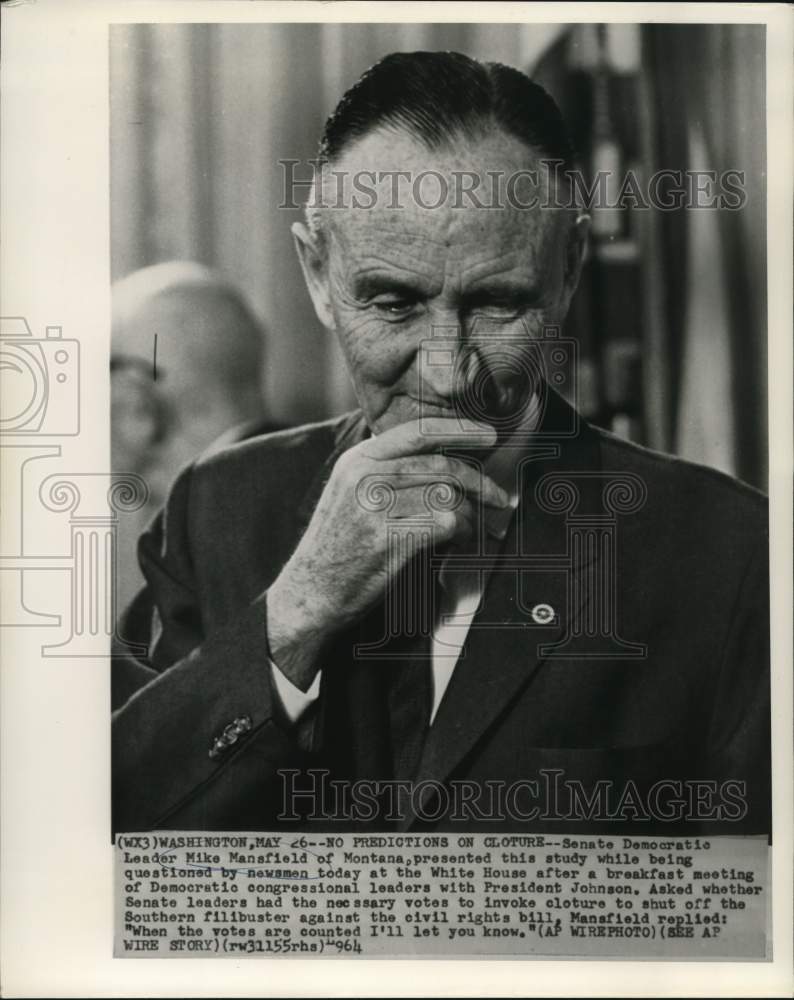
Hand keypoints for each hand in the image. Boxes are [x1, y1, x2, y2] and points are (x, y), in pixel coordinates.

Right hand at [266, 417, 509, 688]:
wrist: (311, 591)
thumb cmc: (339, 546)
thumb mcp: (350, 493)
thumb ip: (386, 471)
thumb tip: (444, 462)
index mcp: (358, 460)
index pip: (418, 431)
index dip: (459, 430)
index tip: (488, 436)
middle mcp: (365, 477)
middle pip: (442, 465)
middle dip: (481, 482)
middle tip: (499, 498)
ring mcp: (375, 507)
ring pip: (448, 496)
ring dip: (471, 515)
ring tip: (472, 530)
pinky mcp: (387, 539)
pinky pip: (445, 524)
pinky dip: (461, 534)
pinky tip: (457, 543)